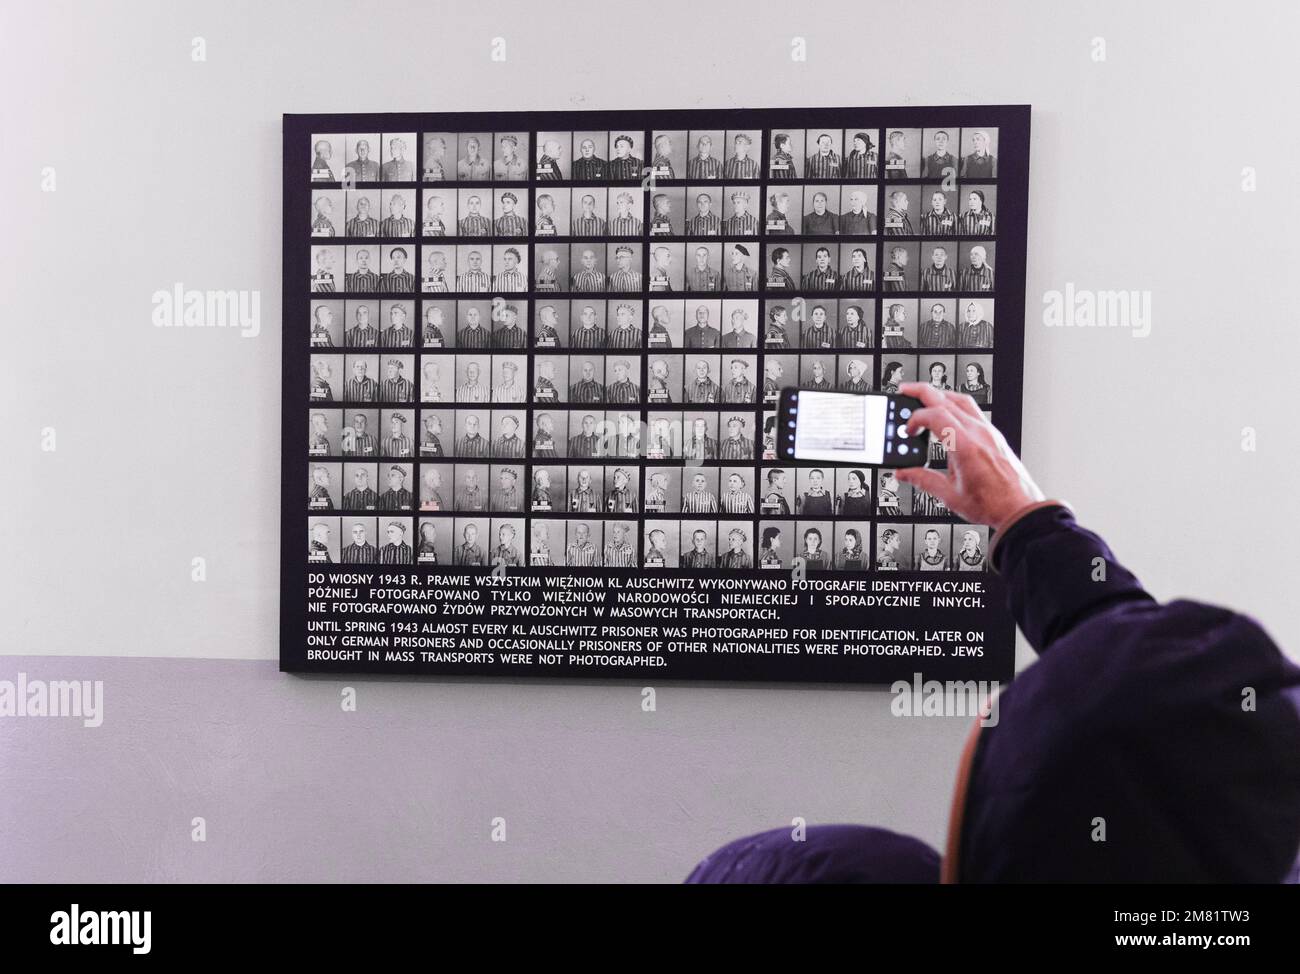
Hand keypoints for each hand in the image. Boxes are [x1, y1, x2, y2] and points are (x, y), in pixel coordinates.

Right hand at [895, 382, 1044, 529]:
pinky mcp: (994, 435)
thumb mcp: (949, 494)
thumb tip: (904, 472)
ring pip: (962, 400)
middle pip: (945, 399)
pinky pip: (972, 410)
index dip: (914, 419)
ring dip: (940, 395)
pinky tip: (947, 414)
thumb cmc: (993, 504)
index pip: (934, 415)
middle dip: (920, 392)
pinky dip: (955, 405)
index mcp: (965, 446)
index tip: (908, 431)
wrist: (1020, 509)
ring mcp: (988, 431)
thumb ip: (923, 479)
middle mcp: (978, 433)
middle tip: (904, 391)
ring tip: (925, 399)